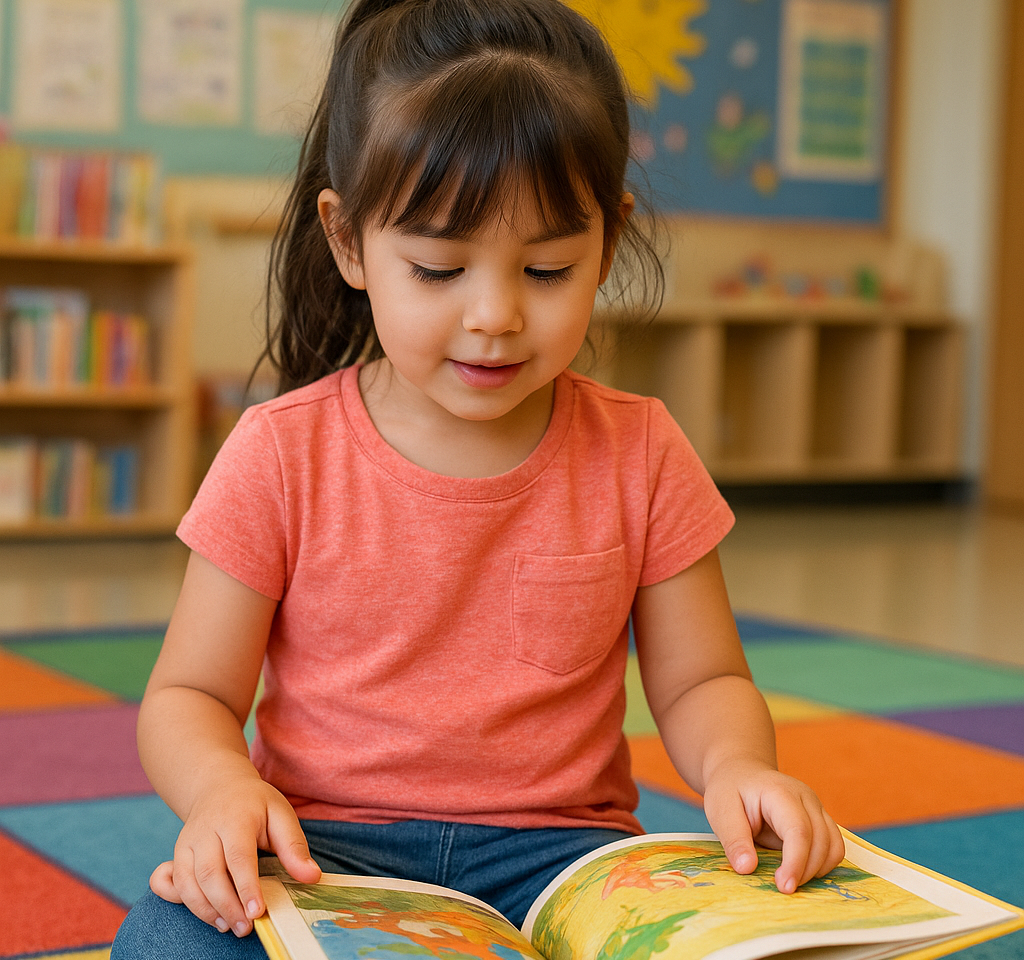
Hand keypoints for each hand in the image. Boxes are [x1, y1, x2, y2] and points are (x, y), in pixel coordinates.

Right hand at [149, 775, 320, 935]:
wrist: (219, 786)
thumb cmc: (255, 804)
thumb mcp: (280, 814)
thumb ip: (294, 846)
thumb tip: (311, 877)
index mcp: (235, 818)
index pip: (239, 856)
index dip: (247, 887)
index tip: (258, 911)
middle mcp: (206, 830)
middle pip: (210, 873)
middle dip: (227, 905)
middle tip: (246, 928)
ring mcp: (187, 842)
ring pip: (189, 882)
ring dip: (206, 910)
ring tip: (229, 926)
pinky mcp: (176, 854)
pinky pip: (171, 883)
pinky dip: (183, 902)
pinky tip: (205, 915)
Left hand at [702, 759, 844, 893]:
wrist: (742, 773)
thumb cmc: (730, 790)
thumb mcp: (721, 811)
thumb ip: (734, 839)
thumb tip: (747, 868)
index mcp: (780, 792)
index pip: (799, 830)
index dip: (796, 862)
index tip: (784, 887)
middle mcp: (806, 798)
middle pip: (820, 841)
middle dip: (805, 871)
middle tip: (782, 888)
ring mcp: (817, 808)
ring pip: (833, 846)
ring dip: (816, 870)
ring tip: (789, 879)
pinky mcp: (820, 819)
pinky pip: (834, 847)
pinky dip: (822, 864)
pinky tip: (801, 871)